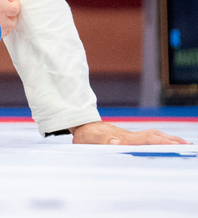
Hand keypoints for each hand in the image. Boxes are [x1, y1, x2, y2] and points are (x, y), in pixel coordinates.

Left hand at [70, 121, 188, 144]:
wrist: (82, 125)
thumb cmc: (86, 134)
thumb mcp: (89, 139)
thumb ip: (102, 140)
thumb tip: (116, 142)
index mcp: (123, 138)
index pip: (146, 140)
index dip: (160, 142)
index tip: (174, 145)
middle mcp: (130, 136)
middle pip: (154, 136)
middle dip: (171, 141)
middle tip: (187, 145)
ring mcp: (130, 137)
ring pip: (153, 136)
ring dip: (168, 139)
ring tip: (184, 144)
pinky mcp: (129, 138)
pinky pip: (148, 138)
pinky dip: (161, 140)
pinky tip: (167, 143)